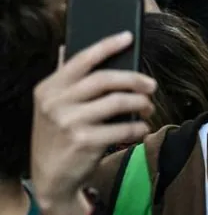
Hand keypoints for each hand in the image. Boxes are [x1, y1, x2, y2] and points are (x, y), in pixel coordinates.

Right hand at [31, 32, 153, 214]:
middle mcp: (56, 103)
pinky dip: (138, 128)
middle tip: (151, 85)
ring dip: (141, 103)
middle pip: (106, 79)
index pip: (82, 59)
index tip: (129, 36)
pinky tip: (141, 129)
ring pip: (119, 102)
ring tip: (148, 107)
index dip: (107, 45)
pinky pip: (123, 128)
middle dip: (135, 79)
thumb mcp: (51, 106)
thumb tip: (69, 45)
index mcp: (49, 88)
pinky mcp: (84, 142)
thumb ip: (63, 78)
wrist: (51, 177)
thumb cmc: (58, 135)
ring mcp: (69, 122)